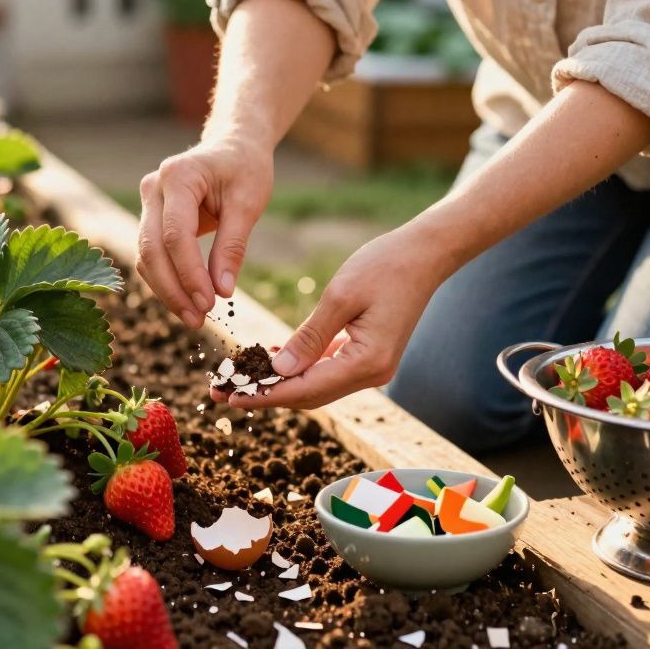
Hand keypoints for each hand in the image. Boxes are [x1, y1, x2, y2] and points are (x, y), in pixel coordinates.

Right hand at [136, 139, 272, 327]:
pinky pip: (152, 254)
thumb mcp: (249, 203)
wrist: (234, 145)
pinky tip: (187, 301)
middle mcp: (154, 187)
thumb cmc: (245, 169)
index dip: (189, 274)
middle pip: (152, 248)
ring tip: (194, 317)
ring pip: (146, 256)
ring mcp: (148, 202)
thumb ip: (232, 246)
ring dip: (167, 290)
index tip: (210, 303)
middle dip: (173, 289)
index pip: (175, 235)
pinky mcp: (151, 217)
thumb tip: (222, 291)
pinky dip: (166, 280)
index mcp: (178, 176)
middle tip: (198, 319)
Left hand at [215, 223, 450, 409]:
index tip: (232, 397)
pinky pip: (327, 369)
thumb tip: (278, 370)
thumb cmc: (385, 266)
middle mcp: (372, 374)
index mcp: (367, 362)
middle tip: (223, 391)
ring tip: (239, 379)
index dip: (266, 395)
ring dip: (279, 383)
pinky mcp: (369, 355)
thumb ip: (309, 337)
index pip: (306, 389)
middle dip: (265, 393)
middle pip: (309, 394)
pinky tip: (272, 360)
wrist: (426, 254)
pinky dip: (299, 367)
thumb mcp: (340, 296)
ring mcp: (372, 367)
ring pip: (316, 385)